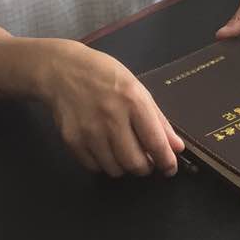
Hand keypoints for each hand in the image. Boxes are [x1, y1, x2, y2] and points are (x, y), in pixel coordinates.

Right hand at [36, 41, 183, 176]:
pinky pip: (95, 167)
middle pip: (135, 163)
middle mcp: (111, 118)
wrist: (63, 70)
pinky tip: (104, 149)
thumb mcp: (137, 88)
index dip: (166, 161)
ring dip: (124, 167)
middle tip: (145, 160)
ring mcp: (90, 131)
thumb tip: (177, 147)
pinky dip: (104, 164)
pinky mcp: (72, 141)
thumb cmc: (105, 76)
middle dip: (145, 167)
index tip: (170, 169)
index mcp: (132, 100)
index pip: (155, 142)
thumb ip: (158, 119)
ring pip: (115, 169)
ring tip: (123, 151)